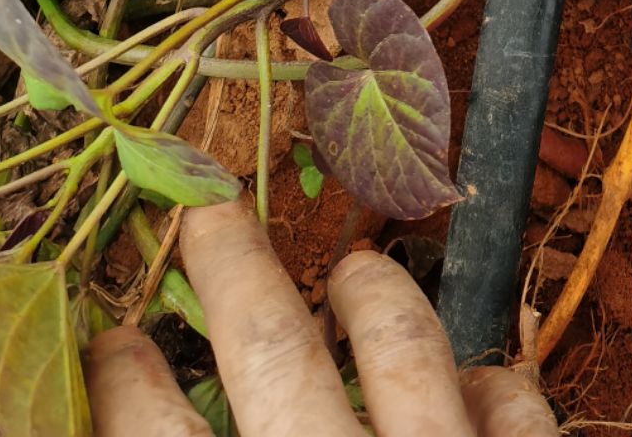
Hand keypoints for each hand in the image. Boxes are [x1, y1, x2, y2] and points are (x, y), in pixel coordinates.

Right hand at [85, 199, 553, 436]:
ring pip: (406, 351)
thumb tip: (183, 427)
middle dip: (236, 274)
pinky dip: (495, 388)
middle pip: (272, 356)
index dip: (128, 387)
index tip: (115, 344)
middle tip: (212, 217)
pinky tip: (479, 378)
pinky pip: (516, 411)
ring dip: (378, 298)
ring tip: (357, 271)